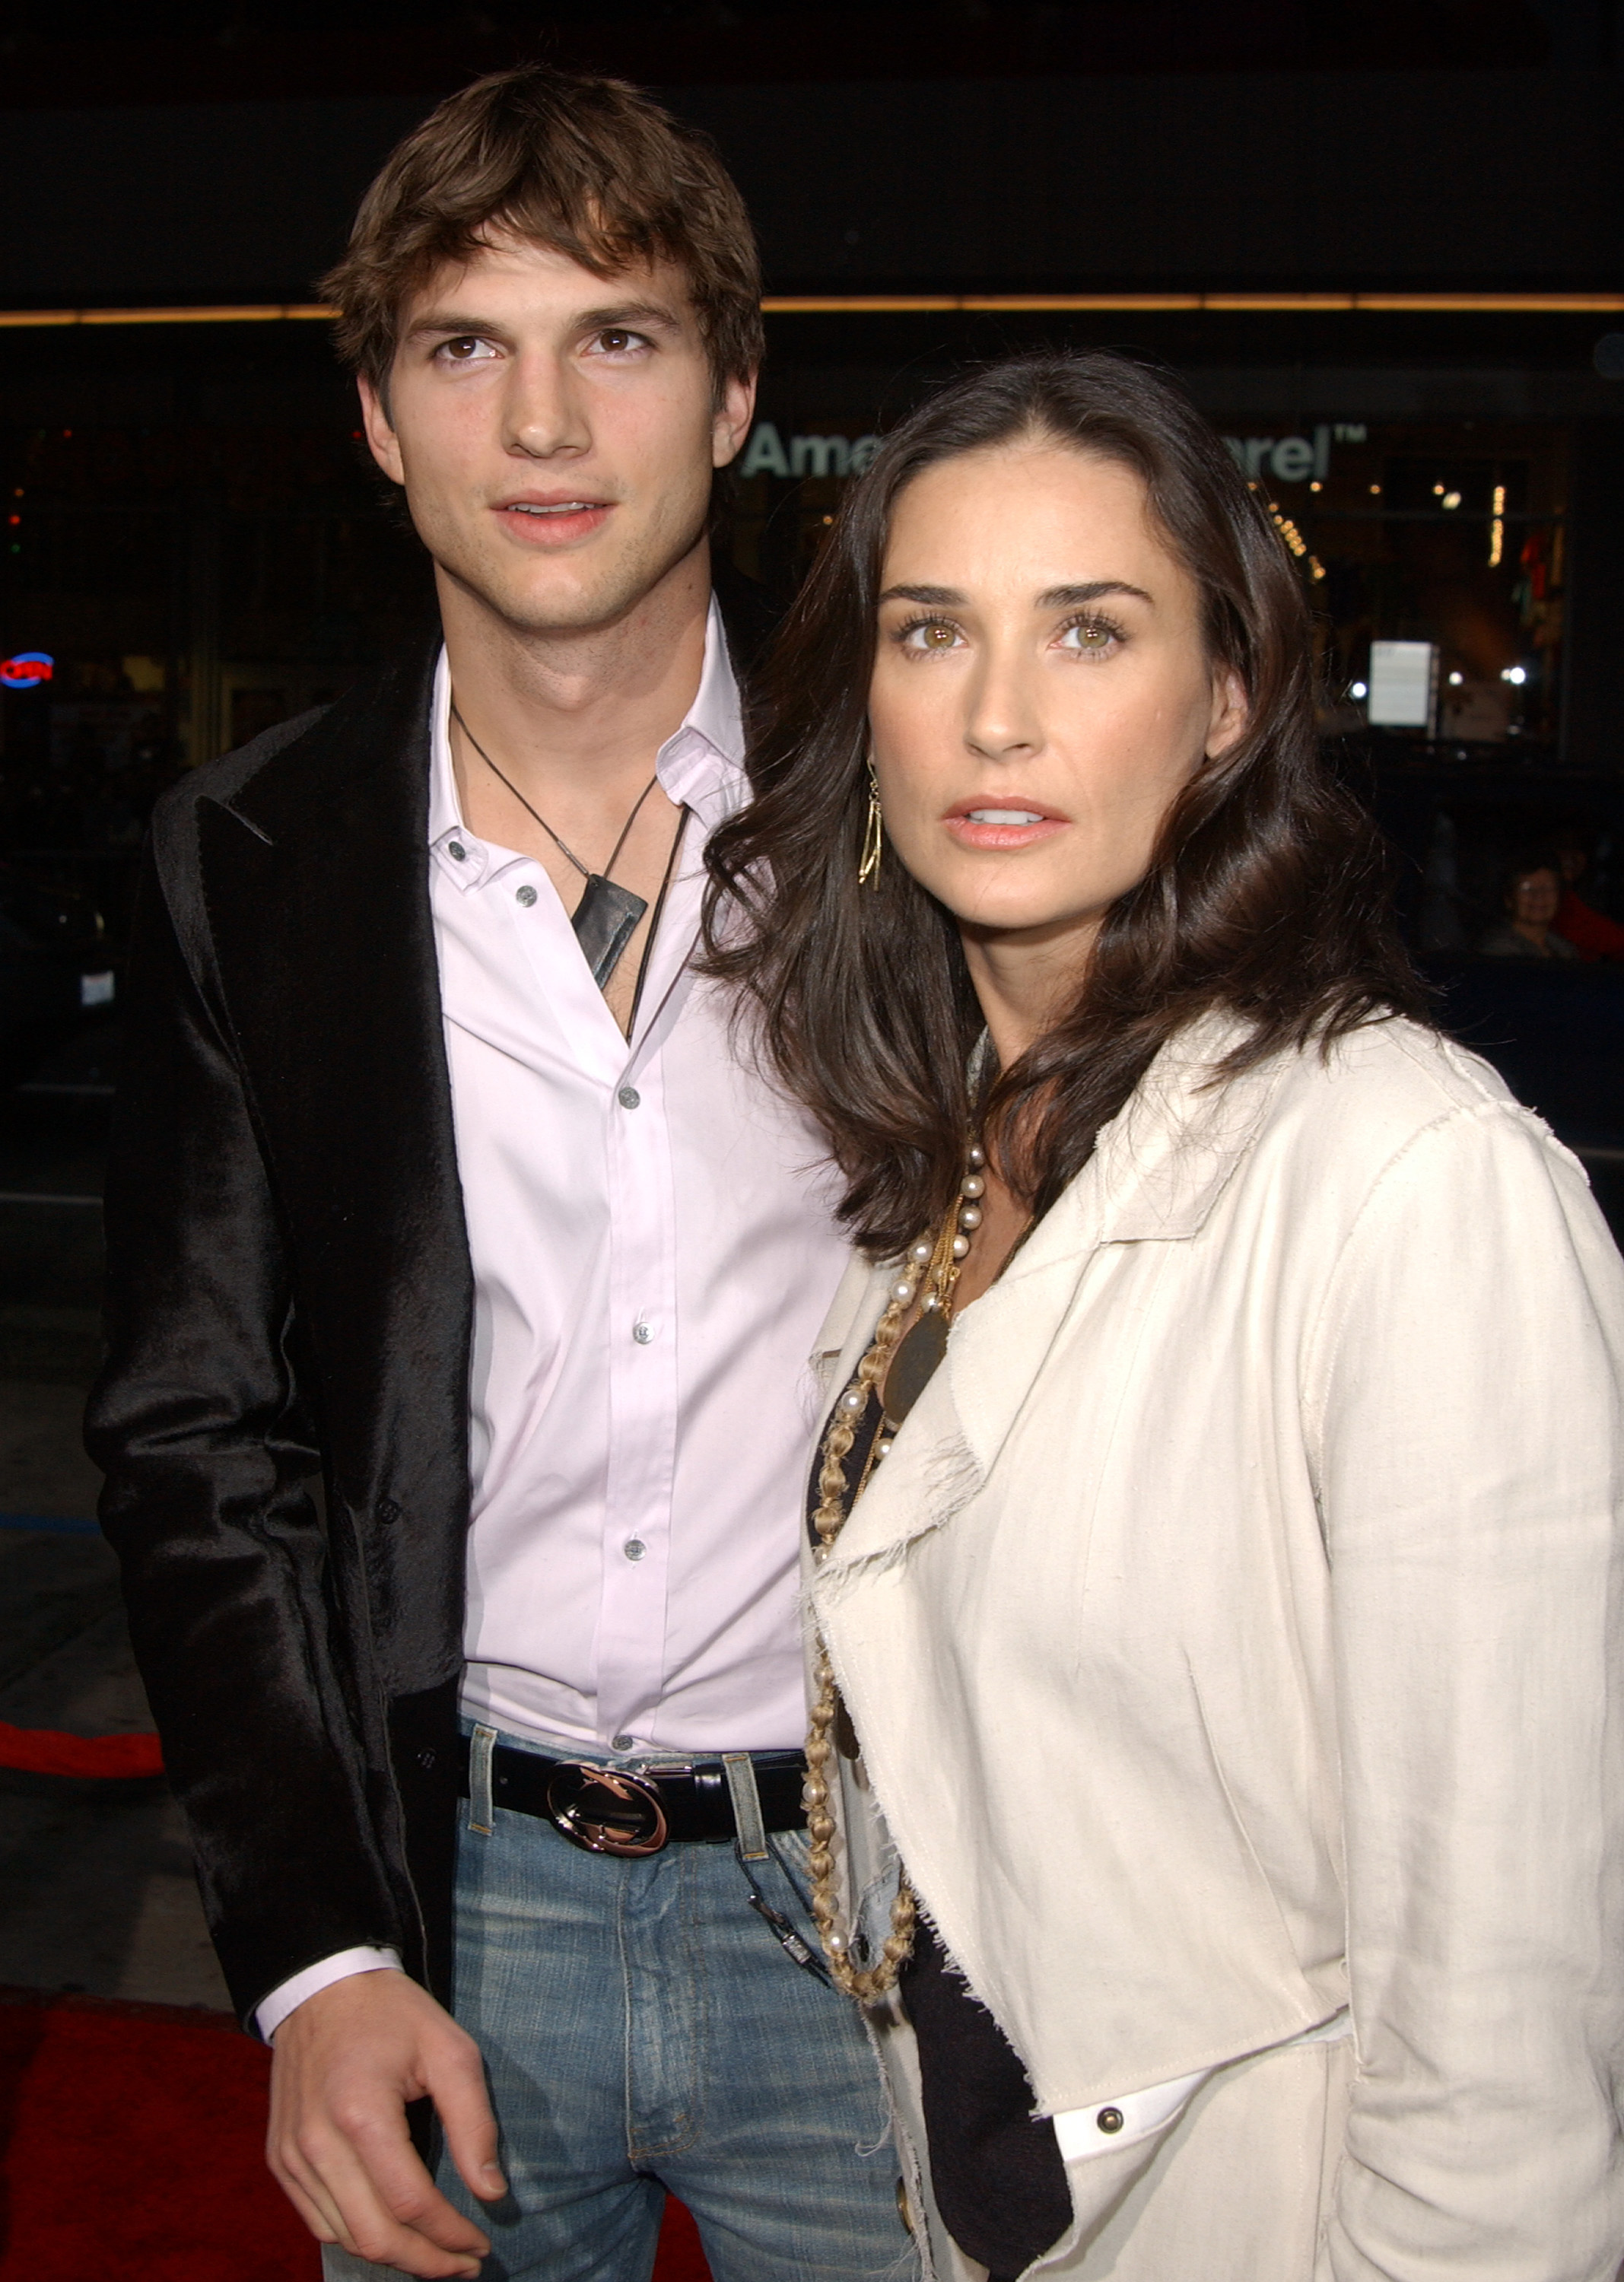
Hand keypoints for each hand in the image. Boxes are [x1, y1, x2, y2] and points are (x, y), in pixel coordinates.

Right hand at [267, 1968, 506, 2278]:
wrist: (321, 1986)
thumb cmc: (393, 2014)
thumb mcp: (450, 2051)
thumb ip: (474, 2124)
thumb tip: (492, 2193)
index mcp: (360, 2114)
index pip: (410, 2203)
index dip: (451, 2235)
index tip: (482, 2242)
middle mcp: (317, 2144)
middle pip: (373, 2237)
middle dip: (425, 2262)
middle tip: (465, 2263)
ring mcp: (291, 2157)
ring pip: (344, 2238)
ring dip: (393, 2256)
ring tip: (435, 2253)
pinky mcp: (280, 2160)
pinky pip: (319, 2222)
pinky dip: (357, 2235)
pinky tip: (393, 2231)